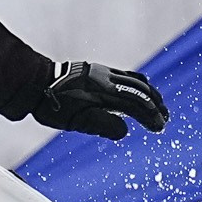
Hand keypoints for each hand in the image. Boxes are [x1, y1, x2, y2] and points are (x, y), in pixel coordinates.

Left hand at [34, 60, 167, 139]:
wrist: (37, 82)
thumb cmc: (53, 105)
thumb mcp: (76, 121)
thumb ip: (102, 125)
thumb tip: (125, 130)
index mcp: (104, 91)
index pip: (135, 104)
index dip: (150, 116)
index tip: (159, 127)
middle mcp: (107, 78)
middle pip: (140, 90)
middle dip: (155, 105)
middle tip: (164, 119)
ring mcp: (104, 72)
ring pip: (135, 81)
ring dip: (149, 94)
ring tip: (158, 106)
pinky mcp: (99, 71)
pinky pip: (126, 76)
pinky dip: (139, 85)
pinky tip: (140, 93)